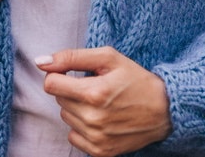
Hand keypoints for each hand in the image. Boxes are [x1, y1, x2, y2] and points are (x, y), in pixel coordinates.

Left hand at [36, 47, 171, 156]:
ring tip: (99, 101)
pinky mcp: (100, 152)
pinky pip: (73, 137)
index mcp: (93, 92)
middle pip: (58, 100)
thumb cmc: (134, 78)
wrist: (164, 110)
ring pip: (65, 117)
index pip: (50, 84)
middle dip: (70, 89)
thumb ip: (71, 57)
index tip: (72, 73)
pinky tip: (99, 118)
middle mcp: (93, 119)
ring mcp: (97, 138)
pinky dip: (81, 127)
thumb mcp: (107, 57)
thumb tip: (40, 62)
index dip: (58, 75)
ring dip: (76, 107)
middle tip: (93, 86)